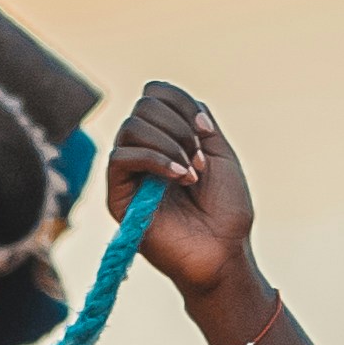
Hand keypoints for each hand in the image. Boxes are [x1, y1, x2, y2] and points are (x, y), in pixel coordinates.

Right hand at [109, 78, 256, 308]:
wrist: (224, 251)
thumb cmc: (226, 209)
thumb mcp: (218, 152)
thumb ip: (194, 120)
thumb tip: (161, 97)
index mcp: (166, 136)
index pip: (155, 93)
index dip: (182, 103)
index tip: (208, 132)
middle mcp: (143, 150)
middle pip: (144, 105)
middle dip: (180, 126)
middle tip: (200, 160)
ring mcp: (129, 172)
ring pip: (132, 127)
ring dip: (170, 144)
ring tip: (192, 173)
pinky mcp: (118, 196)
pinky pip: (121, 158)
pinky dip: (156, 160)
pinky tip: (180, 178)